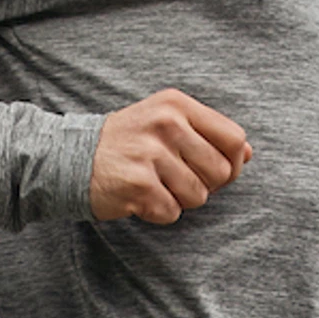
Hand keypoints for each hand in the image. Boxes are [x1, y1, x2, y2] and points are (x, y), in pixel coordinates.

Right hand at [90, 89, 250, 224]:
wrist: (71, 157)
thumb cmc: (127, 143)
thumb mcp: (165, 122)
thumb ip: (207, 133)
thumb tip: (247, 153)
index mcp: (177, 105)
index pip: (234, 139)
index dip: (231, 162)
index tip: (209, 167)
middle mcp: (166, 124)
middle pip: (221, 172)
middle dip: (204, 184)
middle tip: (176, 179)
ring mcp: (151, 154)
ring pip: (198, 196)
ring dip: (179, 200)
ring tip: (154, 185)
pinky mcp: (138, 184)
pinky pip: (172, 212)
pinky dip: (157, 212)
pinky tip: (139, 197)